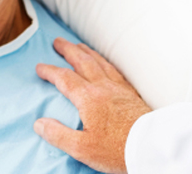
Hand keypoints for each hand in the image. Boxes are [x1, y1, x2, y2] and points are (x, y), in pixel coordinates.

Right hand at [35, 38, 151, 173]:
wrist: (152, 146)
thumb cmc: (118, 149)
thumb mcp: (82, 148)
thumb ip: (58, 135)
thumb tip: (39, 123)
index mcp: (89, 98)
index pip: (65, 79)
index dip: (50, 71)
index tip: (40, 67)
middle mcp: (104, 88)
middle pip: (83, 62)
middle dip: (69, 51)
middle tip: (58, 42)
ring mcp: (120, 89)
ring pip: (101, 63)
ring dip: (88, 53)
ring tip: (80, 46)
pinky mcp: (132, 94)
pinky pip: (116, 71)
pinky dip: (107, 63)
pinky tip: (107, 65)